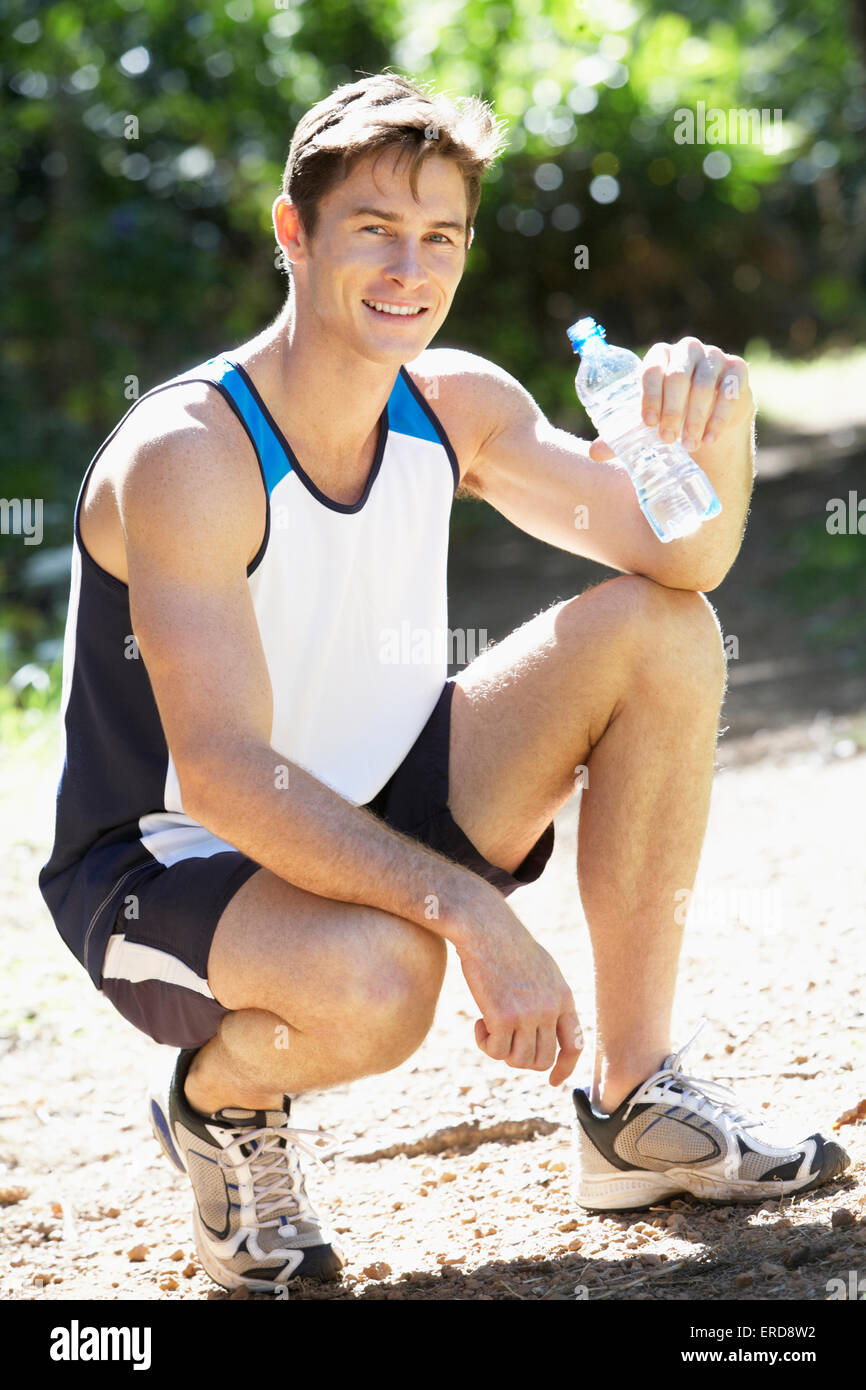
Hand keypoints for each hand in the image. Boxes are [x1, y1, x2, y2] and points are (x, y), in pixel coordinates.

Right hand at [452, 895, 582, 1086]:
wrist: (484, 927)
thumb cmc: (506, 946)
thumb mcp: (540, 970)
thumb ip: (548, 1000)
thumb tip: (542, 1034)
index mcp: (563, 997)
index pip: (574, 1045)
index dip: (564, 1068)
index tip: (552, 1080)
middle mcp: (550, 1009)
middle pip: (543, 1059)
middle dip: (522, 1060)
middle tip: (504, 1043)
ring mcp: (528, 1014)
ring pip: (519, 1060)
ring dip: (501, 1052)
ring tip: (489, 1029)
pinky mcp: (503, 1017)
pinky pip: (496, 1052)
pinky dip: (484, 1043)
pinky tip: (478, 1023)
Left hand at [589, 336, 752, 461]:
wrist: (711, 416)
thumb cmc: (671, 414)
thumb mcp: (648, 422)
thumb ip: (621, 434)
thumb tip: (593, 453)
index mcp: (659, 356)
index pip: (652, 369)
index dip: (650, 396)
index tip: (649, 424)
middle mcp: (686, 350)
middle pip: (678, 376)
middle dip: (672, 411)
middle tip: (668, 439)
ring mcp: (714, 356)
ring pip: (703, 384)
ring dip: (695, 417)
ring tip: (689, 445)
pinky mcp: (737, 369)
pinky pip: (730, 389)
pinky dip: (719, 417)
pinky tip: (709, 438)